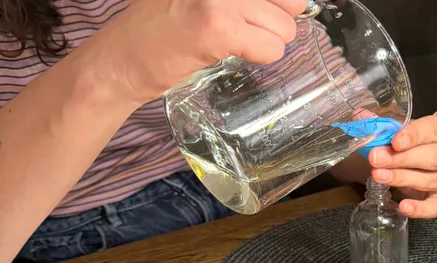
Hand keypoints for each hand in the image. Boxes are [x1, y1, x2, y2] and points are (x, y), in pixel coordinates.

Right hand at [84, 0, 309, 104]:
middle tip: (244, 31)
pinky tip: (233, 53)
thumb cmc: (157, 29)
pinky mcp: (218, 27)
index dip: (278, 6)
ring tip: (234, 43)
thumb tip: (295, 3)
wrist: (119, 60)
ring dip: (267, 43)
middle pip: (288, 2)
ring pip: (284, 27)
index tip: (260, 17)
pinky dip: (261, 56)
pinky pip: (271, 47)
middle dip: (275, 24)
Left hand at [367, 109, 436, 217]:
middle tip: (377, 158)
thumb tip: (362, 118)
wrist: (421, 159)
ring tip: (378, 176)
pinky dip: (420, 209)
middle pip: (436, 156)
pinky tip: (403, 207)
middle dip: (404, 158)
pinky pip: (436, 207)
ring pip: (432, 179)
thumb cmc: (416, 139)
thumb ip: (386, 124)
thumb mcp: (405, 127)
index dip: (416, 135)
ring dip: (402, 178)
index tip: (395, 141)